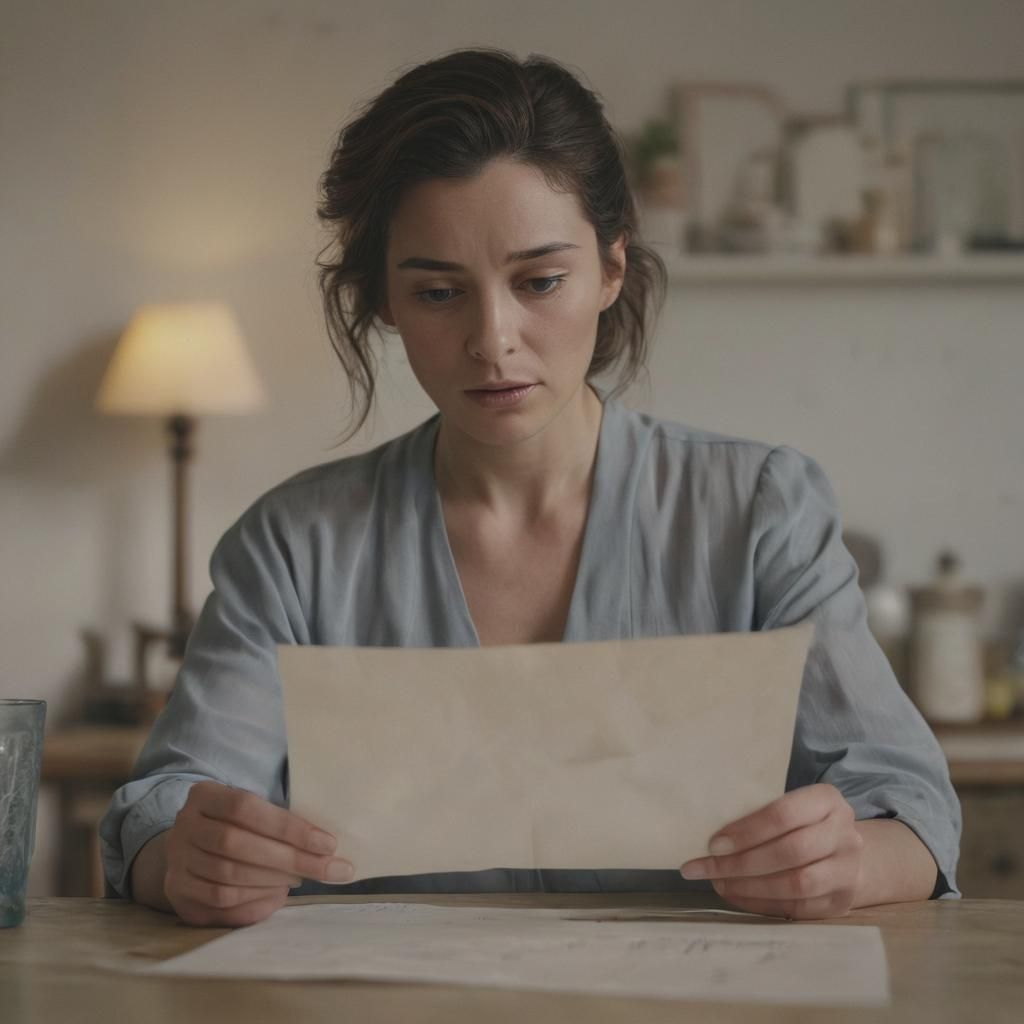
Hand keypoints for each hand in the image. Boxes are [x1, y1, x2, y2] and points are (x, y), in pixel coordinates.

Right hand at [163, 781, 354, 926]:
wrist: (190, 847)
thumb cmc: (236, 825)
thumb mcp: (251, 809)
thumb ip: (280, 820)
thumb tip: (326, 846)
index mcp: (204, 795)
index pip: (246, 808)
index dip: (289, 827)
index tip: (328, 843)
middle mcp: (184, 826)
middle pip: (237, 844)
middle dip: (289, 858)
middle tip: (328, 868)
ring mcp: (177, 860)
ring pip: (228, 876)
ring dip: (273, 880)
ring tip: (303, 878)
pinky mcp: (178, 892)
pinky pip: (220, 901)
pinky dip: (255, 899)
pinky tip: (278, 894)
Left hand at [679, 783, 863, 919]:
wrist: (845, 851)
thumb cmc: (803, 822)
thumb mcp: (792, 804)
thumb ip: (761, 813)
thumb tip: (713, 838)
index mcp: (827, 800)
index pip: (783, 814)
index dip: (746, 831)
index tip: (713, 844)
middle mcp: (845, 835)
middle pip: (789, 852)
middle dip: (742, 863)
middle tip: (707, 868)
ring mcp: (847, 870)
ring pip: (796, 884)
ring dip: (750, 887)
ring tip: (719, 883)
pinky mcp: (842, 901)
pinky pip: (798, 908)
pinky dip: (762, 904)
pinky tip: (738, 896)